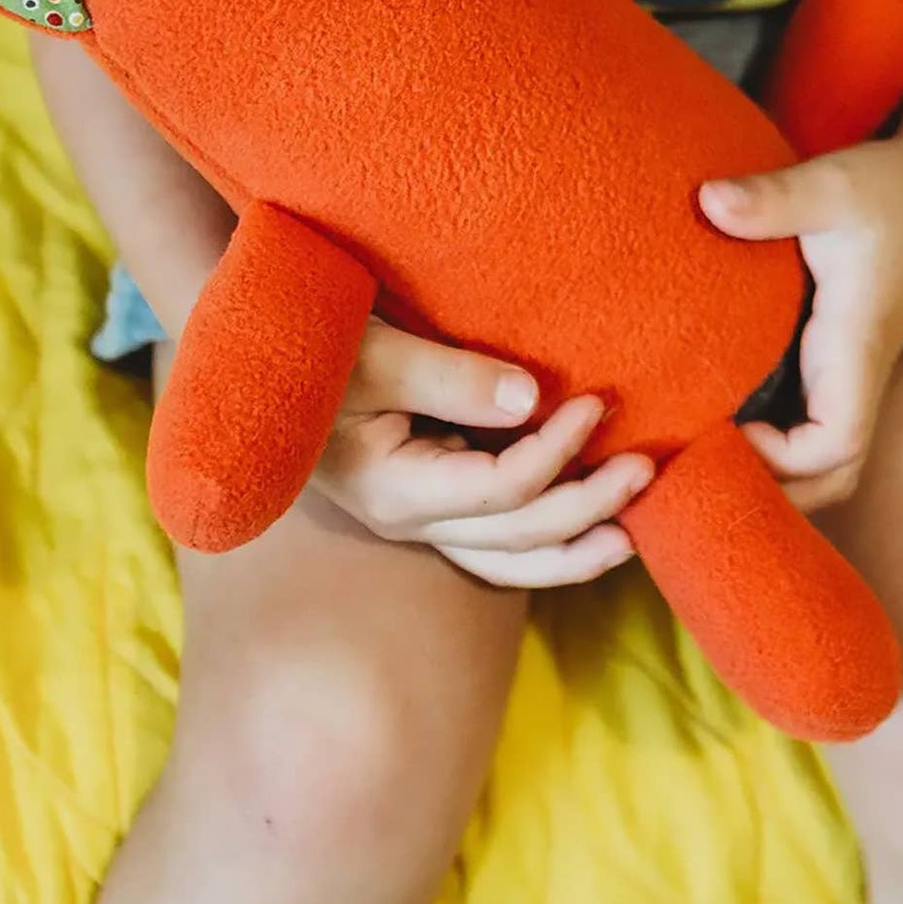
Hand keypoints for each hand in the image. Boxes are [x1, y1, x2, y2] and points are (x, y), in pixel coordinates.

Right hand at [315, 320, 654, 586]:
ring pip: (508, 560)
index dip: (554, 453)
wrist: (259, 360)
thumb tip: (532, 398)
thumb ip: (448, 375)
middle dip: (585, 506)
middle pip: (515, 536)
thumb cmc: (308, 343)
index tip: (592, 404)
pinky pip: (497, 542)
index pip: (498, 490)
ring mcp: (417, 518)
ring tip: (630, 535)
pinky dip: (545, 541)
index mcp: (393, 488)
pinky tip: (586, 530)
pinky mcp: (427, 501)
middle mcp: (408, 519)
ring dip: (573, 546)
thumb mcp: (372, 349)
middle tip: (643, 467)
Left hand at [700, 135, 902, 511]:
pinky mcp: (834, 356)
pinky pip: (806, 421)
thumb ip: (774, 198)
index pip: (833, 446)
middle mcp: (853, 373)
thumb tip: (709, 201)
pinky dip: (769, 438)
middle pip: (831, 476)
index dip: (781, 458)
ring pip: (820, 456)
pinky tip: (715, 416)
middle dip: (776, 492)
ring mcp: (846, 370)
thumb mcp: (829, 186)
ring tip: (700, 453)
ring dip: (772, 471)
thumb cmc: (885, 187)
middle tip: (700, 464)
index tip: (729, 425)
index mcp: (853, 348)